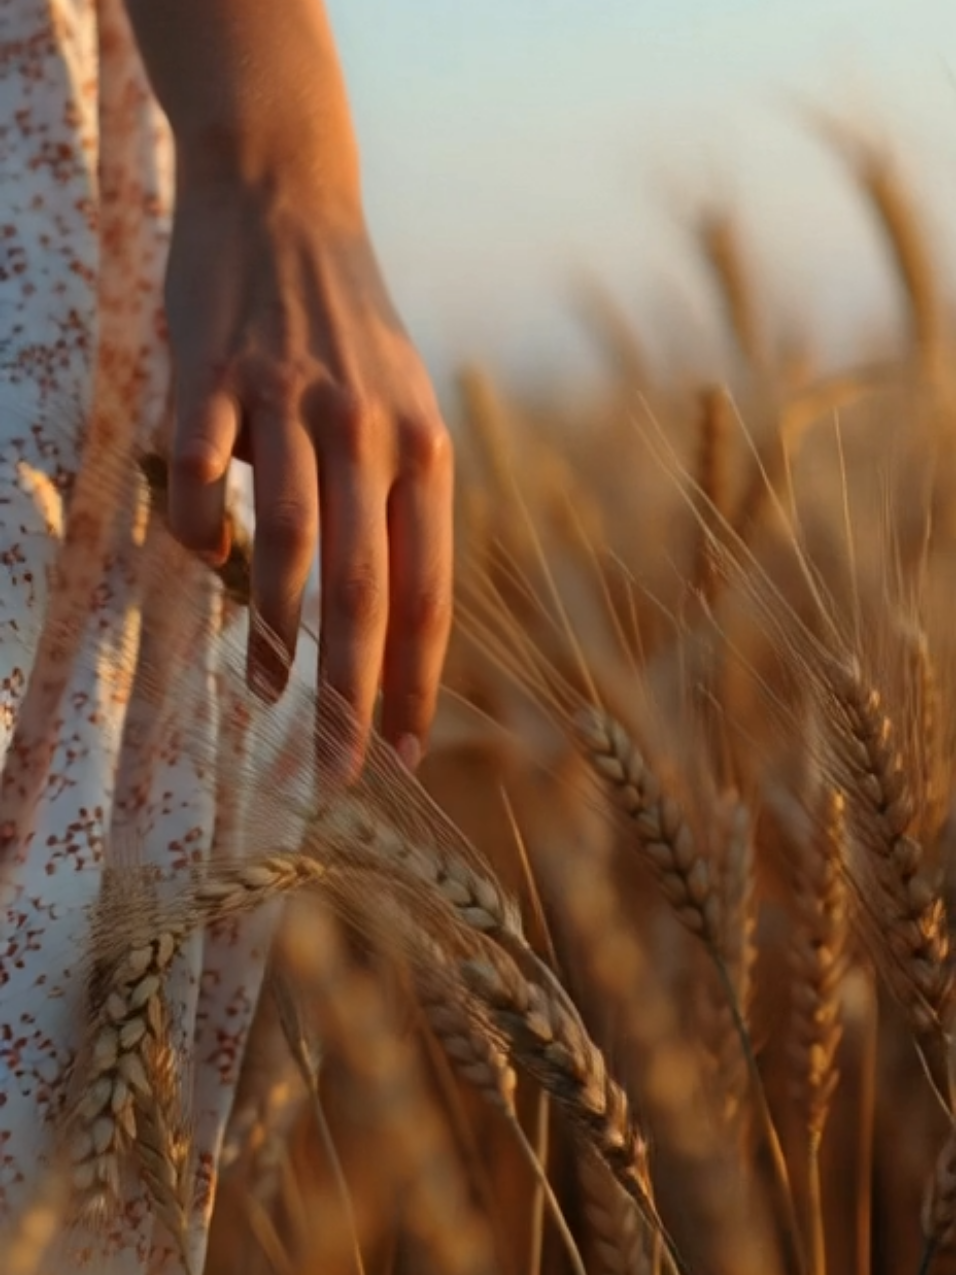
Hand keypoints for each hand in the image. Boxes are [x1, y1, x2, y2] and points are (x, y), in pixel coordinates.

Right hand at [163, 178, 453, 770]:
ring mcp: (290, 403)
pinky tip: (203, 557)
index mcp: (426, 449)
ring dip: (277, 636)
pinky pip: (202, 483)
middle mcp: (369, 432)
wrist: (288, 202)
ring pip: (286, 548)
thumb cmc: (349, 330)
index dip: (416, 678)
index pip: (428, 589)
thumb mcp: (403, 410)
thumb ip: (398, 502)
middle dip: (352, 691)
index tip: (401, 751)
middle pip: (364, 590)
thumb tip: (382, 615)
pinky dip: (199, 535)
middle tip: (336, 768)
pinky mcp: (215, 376)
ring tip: (270, 694)